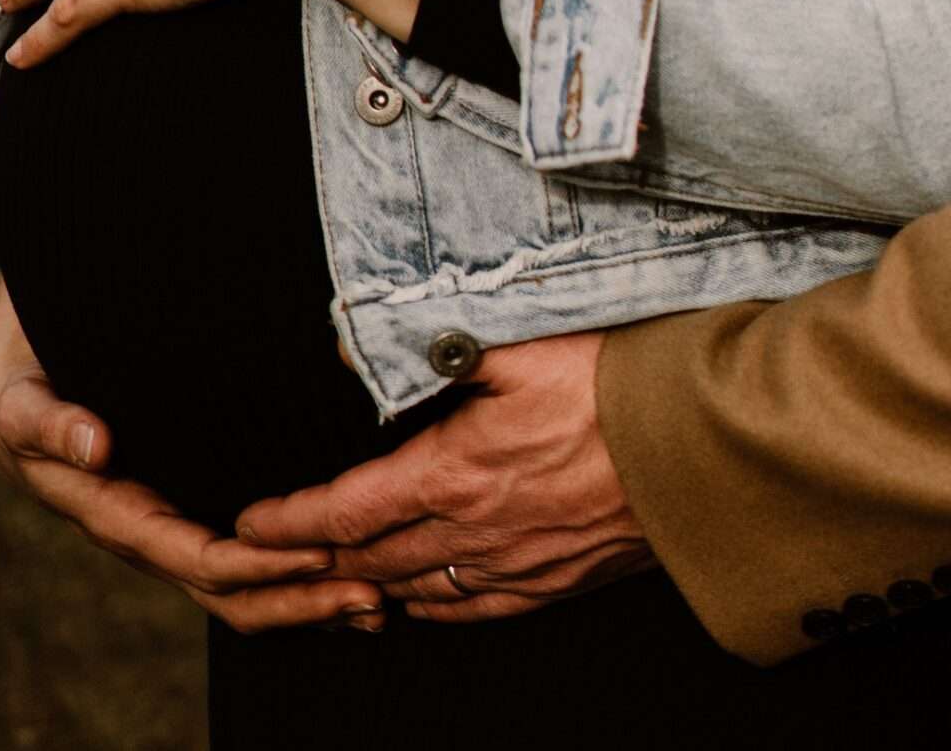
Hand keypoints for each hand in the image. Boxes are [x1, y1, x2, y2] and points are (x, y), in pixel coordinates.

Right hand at [0, 274, 387, 632]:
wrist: (22, 381)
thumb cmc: (24, 383)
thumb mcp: (19, 396)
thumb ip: (48, 421)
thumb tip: (95, 446)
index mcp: (112, 514)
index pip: (196, 556)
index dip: (259, 564)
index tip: (319, 553)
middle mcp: (149, 535)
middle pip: (231, 594)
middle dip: (299, 601)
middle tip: (372, 598)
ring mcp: (173, 530)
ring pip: (245, 591)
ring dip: (309, 603)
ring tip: (378, 606)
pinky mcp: (195, 515)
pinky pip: (249, 565)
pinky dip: (300, 579)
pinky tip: (355, 581)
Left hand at [235, 332, 657, 622]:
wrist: (698, 443)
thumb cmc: (612, 387)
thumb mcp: (518, 348)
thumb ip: (435, 350)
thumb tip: (356, 343)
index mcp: (453, 473)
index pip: (344, 509)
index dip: (290, 520)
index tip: (252, 524)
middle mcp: (474, 531)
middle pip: (371, 557)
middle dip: (317, 555)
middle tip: (279, 554)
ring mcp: (517, 563)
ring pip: (419, 587)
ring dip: (370, 582)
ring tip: (338, 574)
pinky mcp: (559, 581)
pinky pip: (477, 608)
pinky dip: (435, 606)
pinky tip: (422, 600)